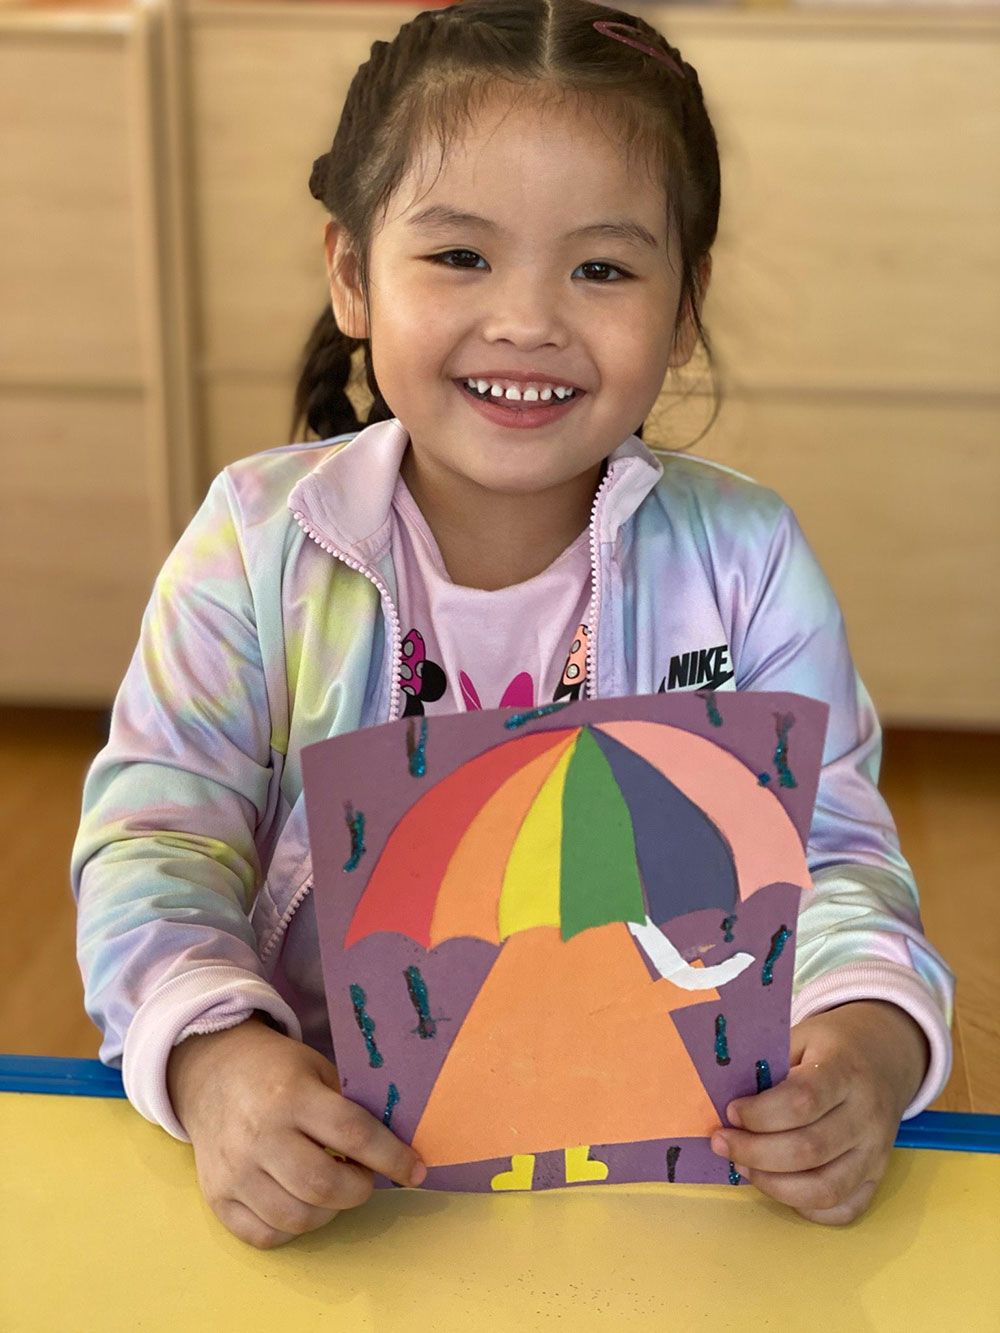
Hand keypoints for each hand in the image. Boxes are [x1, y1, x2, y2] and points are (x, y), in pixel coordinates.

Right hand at [166, 1015, 425, 1248]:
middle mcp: (260, 1135)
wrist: (212, 1072)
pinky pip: (265, 1236)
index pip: (353, 1133)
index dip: (392, 1156)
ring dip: (329, 1211)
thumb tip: (396, 1146)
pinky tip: (301, 1203)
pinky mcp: (217, 1197)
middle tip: (364, 1176)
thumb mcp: (317, 1069)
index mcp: (291, 1095)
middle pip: (323, 1185)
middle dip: (359, 1189)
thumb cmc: (276, 1070)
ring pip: (297, 1218)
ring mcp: (235, 1170)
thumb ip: (350, 1105)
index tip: (416, 1170)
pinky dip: (294, 1229)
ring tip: (333, 1187)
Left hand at [710, 1000, 928, 1224]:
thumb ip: (768, 1064)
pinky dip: (807, 1207)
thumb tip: (723, 1096)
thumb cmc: (830, 1047)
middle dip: (755, 1152)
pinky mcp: (878, 1177)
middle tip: (722, 1142)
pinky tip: (779, 1186)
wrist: (884, 1056)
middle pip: (809, 1149)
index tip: (731, 1111)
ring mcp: (877, 1152)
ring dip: (774, 1185)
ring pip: (826, 1188)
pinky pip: (844, 1209)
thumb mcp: (801, 1037)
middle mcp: (867, 1115)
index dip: (761, 1113)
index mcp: (845, 1071)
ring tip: (743, 1166)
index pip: (803, 1100)